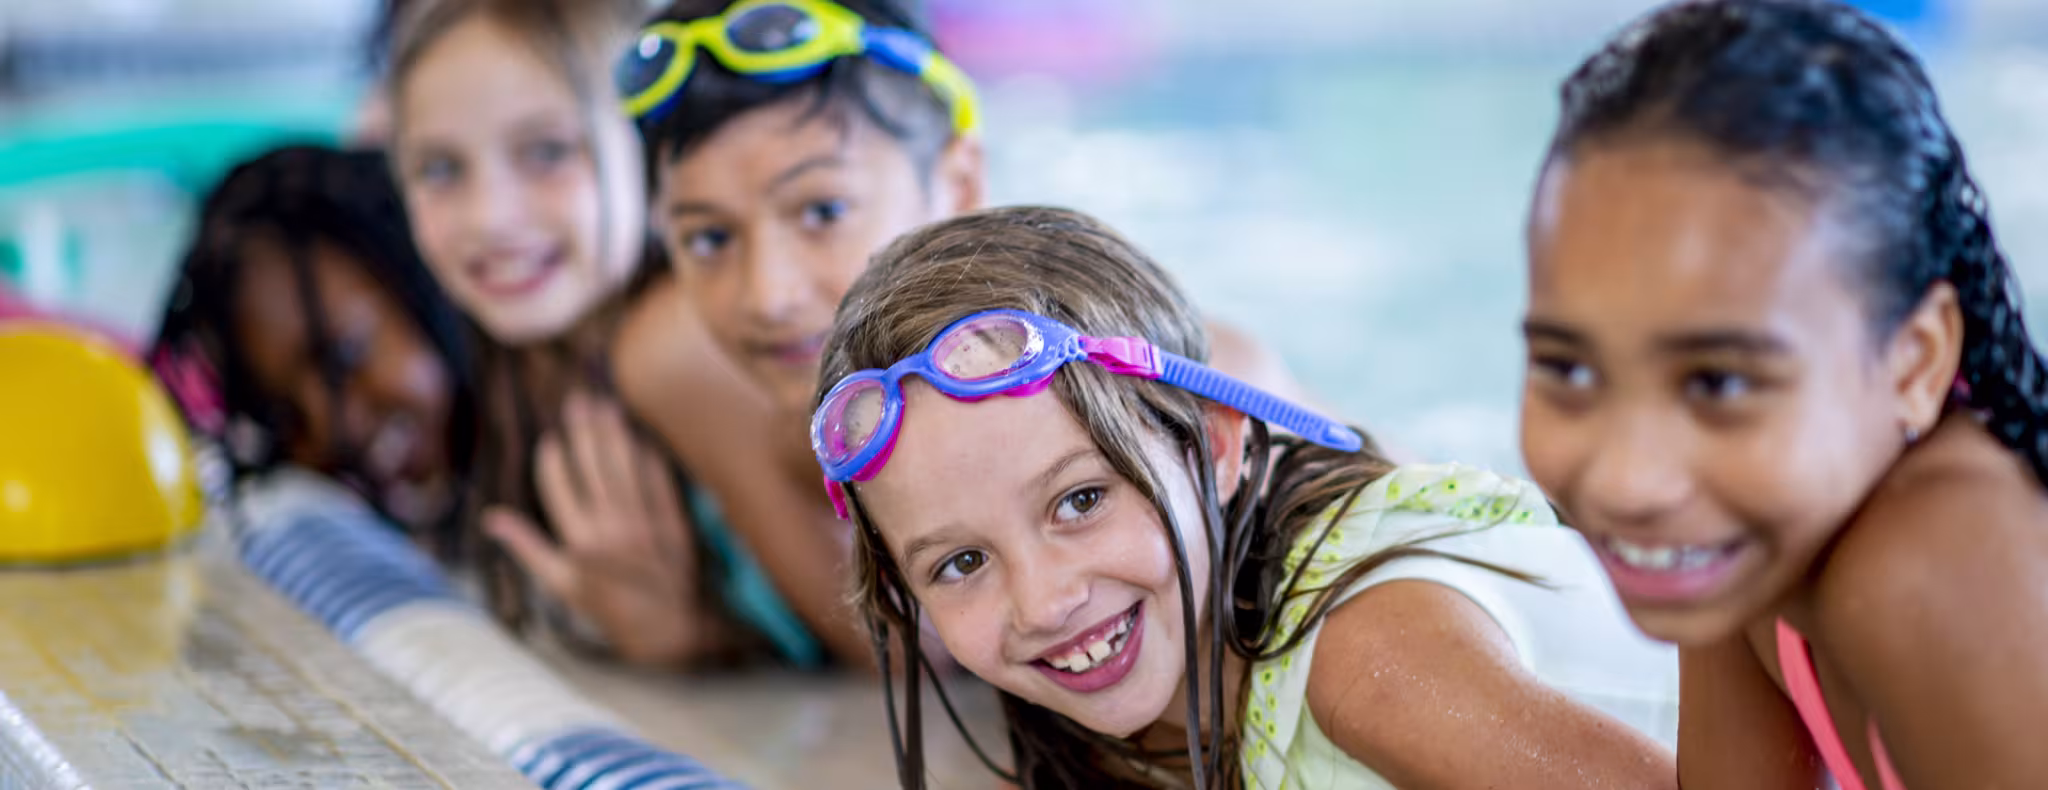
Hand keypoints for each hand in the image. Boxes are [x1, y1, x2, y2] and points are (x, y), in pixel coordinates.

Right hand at [486, 390, 705, 665]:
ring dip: (614, 432)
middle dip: (583, 429)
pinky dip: (647, 455)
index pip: (559, 485)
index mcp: (580, 542)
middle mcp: (612, 526)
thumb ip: (527, 546)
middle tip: (577, 400)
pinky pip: (658, 478)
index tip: (550, 438)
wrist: (669, 628)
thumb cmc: (608, 608)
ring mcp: (645, 520)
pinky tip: (639, 436)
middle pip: (593, 464)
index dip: (553, 458)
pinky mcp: (673, 520)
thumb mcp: (560, 583)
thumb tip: (490, 519)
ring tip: (605, 405)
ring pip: (625, 464)